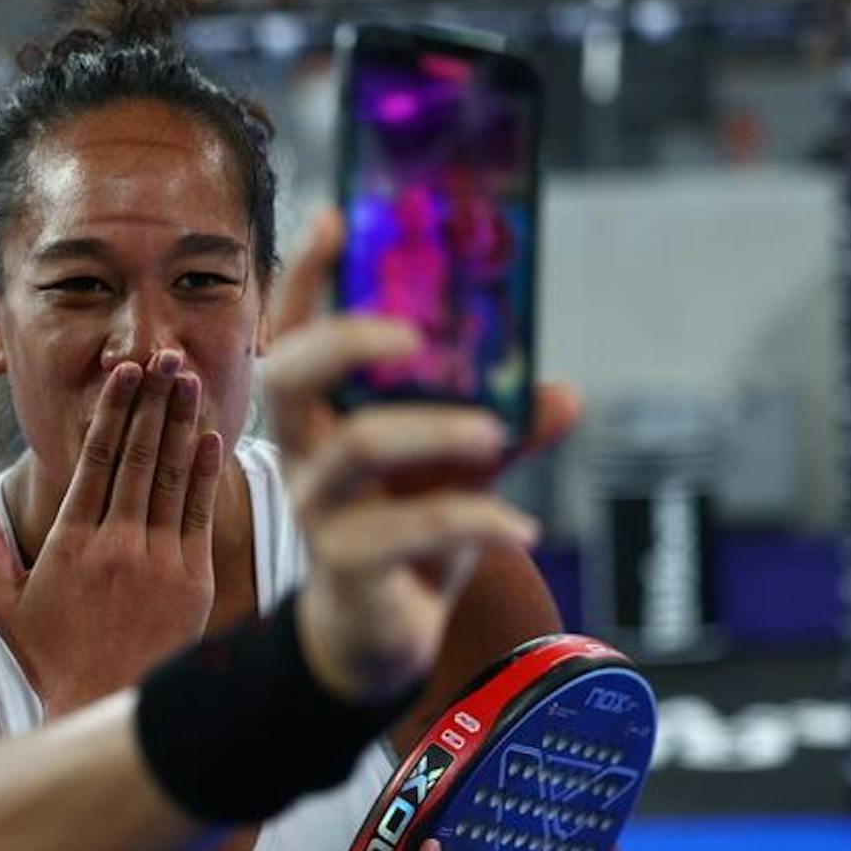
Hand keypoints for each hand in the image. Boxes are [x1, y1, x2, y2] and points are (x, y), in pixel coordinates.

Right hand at [0, 351, 219, 711]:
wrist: (105, 710)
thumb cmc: (52, 659)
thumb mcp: (5, 605)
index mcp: (70, 544)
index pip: (95, 461)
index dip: (112, 412)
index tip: (124, 374)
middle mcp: (115, 545)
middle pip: (138, 458)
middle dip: (153, 402)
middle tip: (165, 356)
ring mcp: (157, 562)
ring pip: (171, 479)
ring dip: (182, 425)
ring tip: (190, 381)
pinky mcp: (192, 581)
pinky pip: (200, 515)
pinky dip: (204, 474)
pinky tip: (210, 438)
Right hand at [264, 212, 578, 705]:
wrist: (379, 633)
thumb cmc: (406, 531)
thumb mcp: (457, 469)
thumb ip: (500, 425)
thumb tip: (561, 389)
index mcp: (319, 414)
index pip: (292, 332)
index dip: (306, 276)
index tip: (336, 218)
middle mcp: (303, 452)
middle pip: (288, 376)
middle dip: (345, 340)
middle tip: (414, 332)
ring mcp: (319, 509)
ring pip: (357, 449)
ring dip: (431, 429)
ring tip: (494, 434)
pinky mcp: (348, 565)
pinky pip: (408, 531)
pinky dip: (475, 522)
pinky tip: (521, 527)